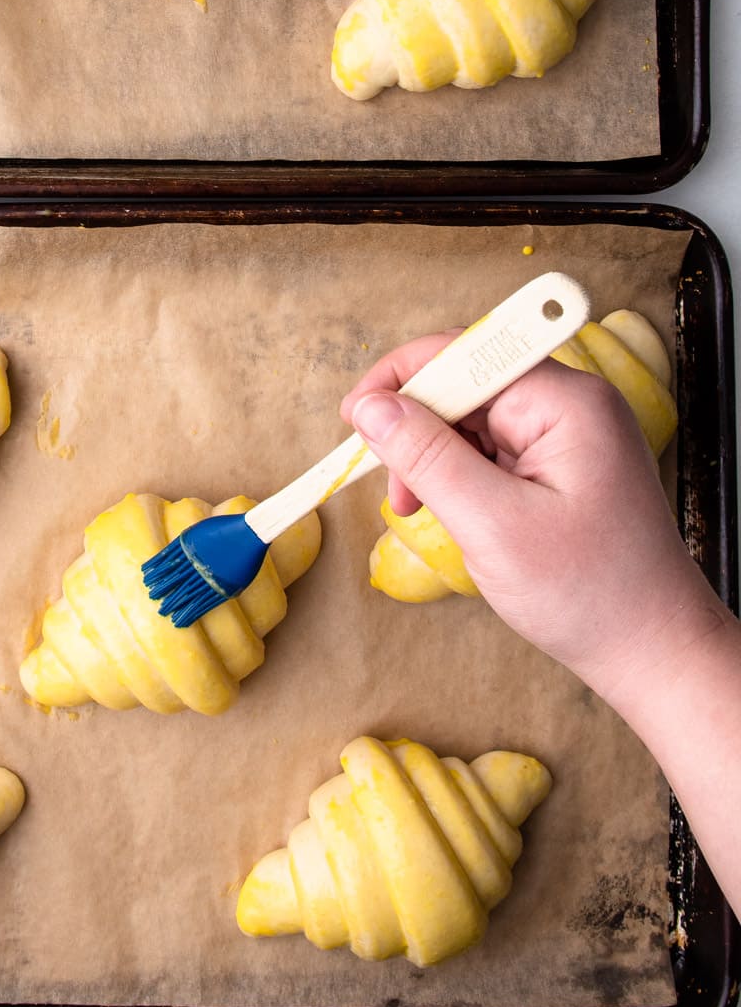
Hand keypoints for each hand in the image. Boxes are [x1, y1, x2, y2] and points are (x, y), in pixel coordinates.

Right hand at [341, 335, 724, 704]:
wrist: (652, 651)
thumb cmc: (588, 594)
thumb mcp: (493, 525)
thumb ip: (428, 458)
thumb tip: (371, 406)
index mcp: (567, 402)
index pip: (466, 354)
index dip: (403, 378)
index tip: (354, 418)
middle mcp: (571, 404)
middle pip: (466, 384)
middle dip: (418, 430)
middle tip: (395, 488)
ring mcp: (568, 434)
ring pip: (473, 420)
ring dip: (435, 458)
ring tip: (420, 510)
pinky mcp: (561, 464)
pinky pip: (492, 449)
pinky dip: (460, 477)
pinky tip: (454, 514)